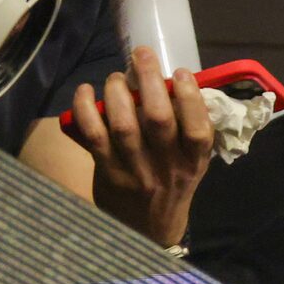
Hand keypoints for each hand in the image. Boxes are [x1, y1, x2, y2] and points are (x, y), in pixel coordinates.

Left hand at [74, 46, 212, 246]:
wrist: (149, 230)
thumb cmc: (173, 184)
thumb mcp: (192, 163)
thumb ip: (188, 130)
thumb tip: (170, 81)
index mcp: (193, 163)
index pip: (198, 130)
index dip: (190, 98)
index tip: (180, 73)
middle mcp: (167, 168)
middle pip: (158, 119)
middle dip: (148, 80)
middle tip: (141, 54)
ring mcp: (136, 172)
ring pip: (123, 125)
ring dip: (117, 92)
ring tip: (117, 76)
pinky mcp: (108, 173)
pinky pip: (93, 136)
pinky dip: (85, 109)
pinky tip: (85, 91)